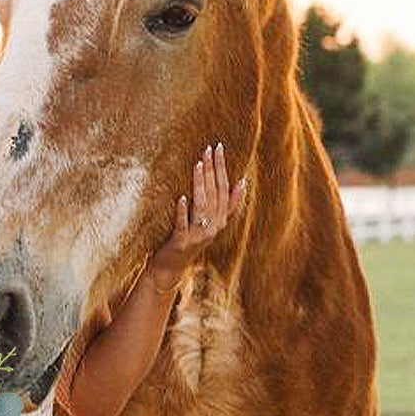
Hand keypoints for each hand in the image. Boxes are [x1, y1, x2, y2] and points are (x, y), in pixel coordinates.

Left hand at [147, 143, 246, 284]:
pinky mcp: (182, 242)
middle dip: (213, 171)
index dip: (222, 168)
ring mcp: (198, 235)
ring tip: (198, 165)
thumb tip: (242, 182)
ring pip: (202, 207)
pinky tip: (181, 197)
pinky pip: (183, 225)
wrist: (172, 267)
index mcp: (220, 220)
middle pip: (215, 195)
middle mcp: (213, 227)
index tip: (219, 147)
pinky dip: (182, 211)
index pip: (225, 189)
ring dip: (201, 184)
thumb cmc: (190, 240)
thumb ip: (228, 205)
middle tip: (208, 149)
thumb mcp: (211, 222)